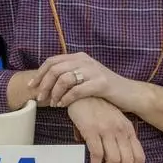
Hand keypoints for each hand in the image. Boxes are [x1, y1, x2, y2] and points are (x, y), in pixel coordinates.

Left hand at [29, 52, 143, 109]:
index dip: (39, 73)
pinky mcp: (101, 83)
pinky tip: (64, 105)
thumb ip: (69, 76)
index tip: (32, 86)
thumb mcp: (85, 78)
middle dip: (44, 85)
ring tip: (53, 104)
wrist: (131, 94)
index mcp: (79, 57)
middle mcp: (85, 60)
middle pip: (55, 69)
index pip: (52, 61)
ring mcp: (94, 70)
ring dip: (55, 93)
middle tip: (40, 98)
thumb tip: (46, 83)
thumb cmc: (105, 89)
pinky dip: (67, 99)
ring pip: (64, 79)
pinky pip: (77, 90)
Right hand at [67, 97, 143, 162]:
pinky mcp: (91, 129)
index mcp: (127, 129)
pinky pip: (97, 153)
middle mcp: (120, 130)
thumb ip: (114, 137)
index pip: (139, 156)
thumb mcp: (111, 120)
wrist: (80, 90)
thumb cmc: (94, 106)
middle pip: (128, 161)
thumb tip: (109, 158)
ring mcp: (106, 130)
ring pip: (114, 160)